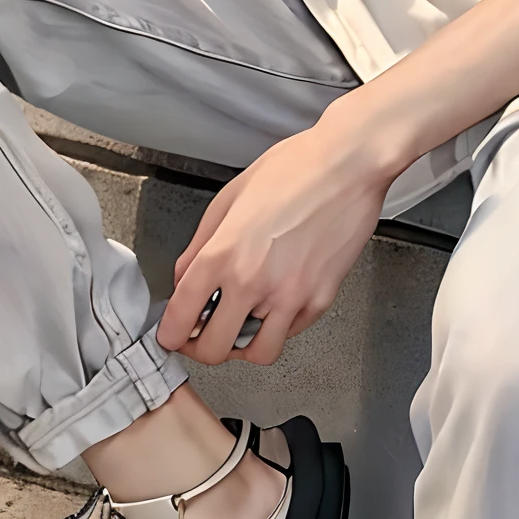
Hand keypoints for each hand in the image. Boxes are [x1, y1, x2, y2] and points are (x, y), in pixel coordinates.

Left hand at [157, 102, 390, 365]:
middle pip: (213, 350)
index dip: (169, 333)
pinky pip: (291, 332)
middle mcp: (253, 281)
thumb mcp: (232, 195)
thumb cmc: (296, 168)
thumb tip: (184, 278)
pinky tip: (278, 300)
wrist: (349, 164)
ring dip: (245, 344)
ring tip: (243, 322)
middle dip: (203, 345)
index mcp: (223, 252)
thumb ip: (201, 242)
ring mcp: (289, 295)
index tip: (172, 333)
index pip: (179, 319)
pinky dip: (280, 325)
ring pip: (257, 353)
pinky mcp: (320, 299)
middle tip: (205, 331)